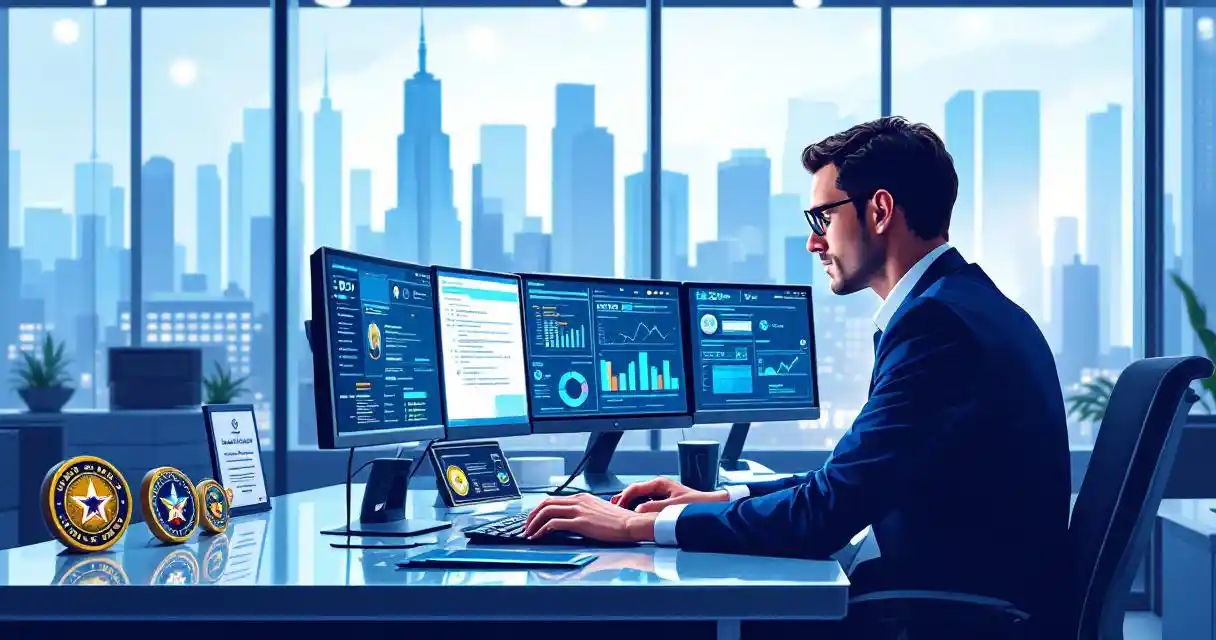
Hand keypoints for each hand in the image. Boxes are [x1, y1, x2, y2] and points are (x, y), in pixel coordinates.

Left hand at [523, 493, 656, 542]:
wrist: (630, 524)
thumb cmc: (618, 522)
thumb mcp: (597, 512)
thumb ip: (583, 513)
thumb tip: (570, 522)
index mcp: (581, 498)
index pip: (553, 499)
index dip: (540, 509)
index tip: (534, 518)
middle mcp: (578, 501)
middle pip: (546, 503)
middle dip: (532, 515)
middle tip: (526, 526)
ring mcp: (579, 510)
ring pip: (547, 511)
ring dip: (534, 523)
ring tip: (529, 533)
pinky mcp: (581, 522)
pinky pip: (555, 523)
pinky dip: (542, 530)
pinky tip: (539, 537)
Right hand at [610, 477, 728, 513]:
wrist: (711, 506)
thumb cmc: (696, 504)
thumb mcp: (673, 506)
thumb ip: (654, 508)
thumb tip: (638, 510)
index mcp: (660, 483)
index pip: (635, 488)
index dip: (624, 497)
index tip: (617, 506)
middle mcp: (659, 486)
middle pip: (635, 491)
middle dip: (623, 498)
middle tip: (612, 507)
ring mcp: (661, 493)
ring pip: (640, 496)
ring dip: (630, 503)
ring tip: (619, 510)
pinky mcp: (664, 501)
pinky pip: (646, 502)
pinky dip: (638, 507)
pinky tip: (634, 514)